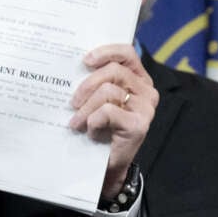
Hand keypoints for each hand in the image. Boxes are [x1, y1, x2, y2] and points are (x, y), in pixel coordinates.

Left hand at [68, 44, 156, 196]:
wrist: (106, 164)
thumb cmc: (99, 128)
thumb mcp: (97, 101)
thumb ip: (95, 83)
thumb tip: (71, 67)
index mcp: (137, 79)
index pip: (127, 54)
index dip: (106, 52)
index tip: (85, 60)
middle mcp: (146, 91)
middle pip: (113, 71)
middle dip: (86, 85)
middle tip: (72, 102)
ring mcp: (145, 108)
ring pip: (108, 91)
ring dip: (85, 108)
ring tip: (76, 122)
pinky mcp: (139, 125)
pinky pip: (108, 112)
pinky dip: (92, 121)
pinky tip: (90, 132)